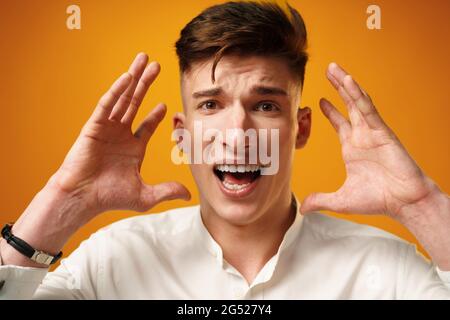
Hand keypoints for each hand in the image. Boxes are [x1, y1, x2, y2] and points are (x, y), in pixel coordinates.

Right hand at [49, 53, 190, 219]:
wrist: (83, 198)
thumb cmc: (110, 198)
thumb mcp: (145, 196)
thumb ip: (167, 191)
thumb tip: (188, 196)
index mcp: (133, 148)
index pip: (147, 126)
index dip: (156, 115)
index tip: (166, 106)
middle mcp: (121, 135)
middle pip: (136, 103)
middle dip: (146, 84)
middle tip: (156, 66)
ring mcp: (108, 128)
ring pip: (123, 97)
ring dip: (133, 78)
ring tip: (143, 59)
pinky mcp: (95, 125)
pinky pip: (107, 103)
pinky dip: (117, 90)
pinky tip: (128, 77)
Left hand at [300, 62, 437, 219]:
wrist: (403, 202)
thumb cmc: (377, 199)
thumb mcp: (341, 200)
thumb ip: (321, 200)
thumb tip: (303, 208)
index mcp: (352, 148)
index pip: (339, 123)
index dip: (329, 111)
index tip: (319, 100)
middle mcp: (361, 136)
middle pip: (347, 105)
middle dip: (337, 88)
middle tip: (327, 71)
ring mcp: (371, 132)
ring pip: (356, 102)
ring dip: (345, 84)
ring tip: (334, 68)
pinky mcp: (382, 131)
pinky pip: (368, 109)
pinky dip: (358, 95)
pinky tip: (349, 81)